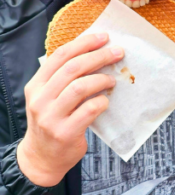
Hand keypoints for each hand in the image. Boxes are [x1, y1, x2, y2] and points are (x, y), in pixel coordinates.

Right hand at [17, 32, 120, 187]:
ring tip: (111, 79)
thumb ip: (65, 79)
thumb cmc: (53, 121)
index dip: (84, 43)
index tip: (104, 37)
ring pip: (80, 87)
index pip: (60, 56)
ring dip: (101, 79)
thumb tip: (97, 53)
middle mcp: (40, 99)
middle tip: (118, 52)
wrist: (42, 157)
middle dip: (99, 57)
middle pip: (72, 68)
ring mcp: (50, 117)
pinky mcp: (64, 132)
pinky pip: (89, 110)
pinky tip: (106, 101)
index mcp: (36, 85)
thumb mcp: (49, 97)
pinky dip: (102, 102)